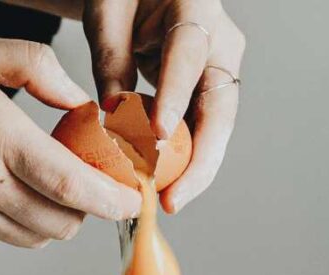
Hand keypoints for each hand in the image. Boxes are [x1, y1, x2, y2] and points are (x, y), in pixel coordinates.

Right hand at [0, 35, 142, 247]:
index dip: (114, 200)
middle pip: (64, 223)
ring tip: (54, 184)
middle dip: (90, 209)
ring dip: (59, 218)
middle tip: (94, 182)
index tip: (133, 198)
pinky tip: (15, 190)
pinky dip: (24, 223)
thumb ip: (36, 69)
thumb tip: (80, 102)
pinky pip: (5, 238)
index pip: (73, 186)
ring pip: (37, 238)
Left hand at [82, 0, 244, 212]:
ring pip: (216, 128)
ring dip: (195, 170)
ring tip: (168, 202)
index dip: (175, 95)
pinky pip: (202, 131)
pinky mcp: (209, 94)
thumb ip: (111, 56)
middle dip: (200, 159)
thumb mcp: (108, 11)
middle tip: (173, 197)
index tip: (157, 135)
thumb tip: (114, 113)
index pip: (189, 53)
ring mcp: (220, 71)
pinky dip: (185, 161)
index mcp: (195, 5)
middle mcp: (220, 42)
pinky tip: (166, 188)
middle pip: (220, 106)